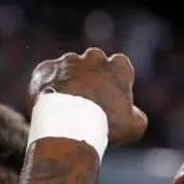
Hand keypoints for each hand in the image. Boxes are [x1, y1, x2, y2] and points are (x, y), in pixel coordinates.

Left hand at [29, 49, 147, 145]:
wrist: (68, 126)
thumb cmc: (105, 125)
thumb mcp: (134, 126)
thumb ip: (136, 115)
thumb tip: (132, 116)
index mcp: (119, 66)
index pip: (120, 67)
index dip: (114, 83)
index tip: (109, 98)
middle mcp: (94, 57)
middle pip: (93, 63)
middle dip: (91, 77)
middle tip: (85, 102)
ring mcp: (68, 61)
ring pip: (68, 68)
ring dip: (68, 81)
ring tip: (64, 106)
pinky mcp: (46, 69)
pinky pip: (46, 75)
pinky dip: (46, 87)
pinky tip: (48, 104)